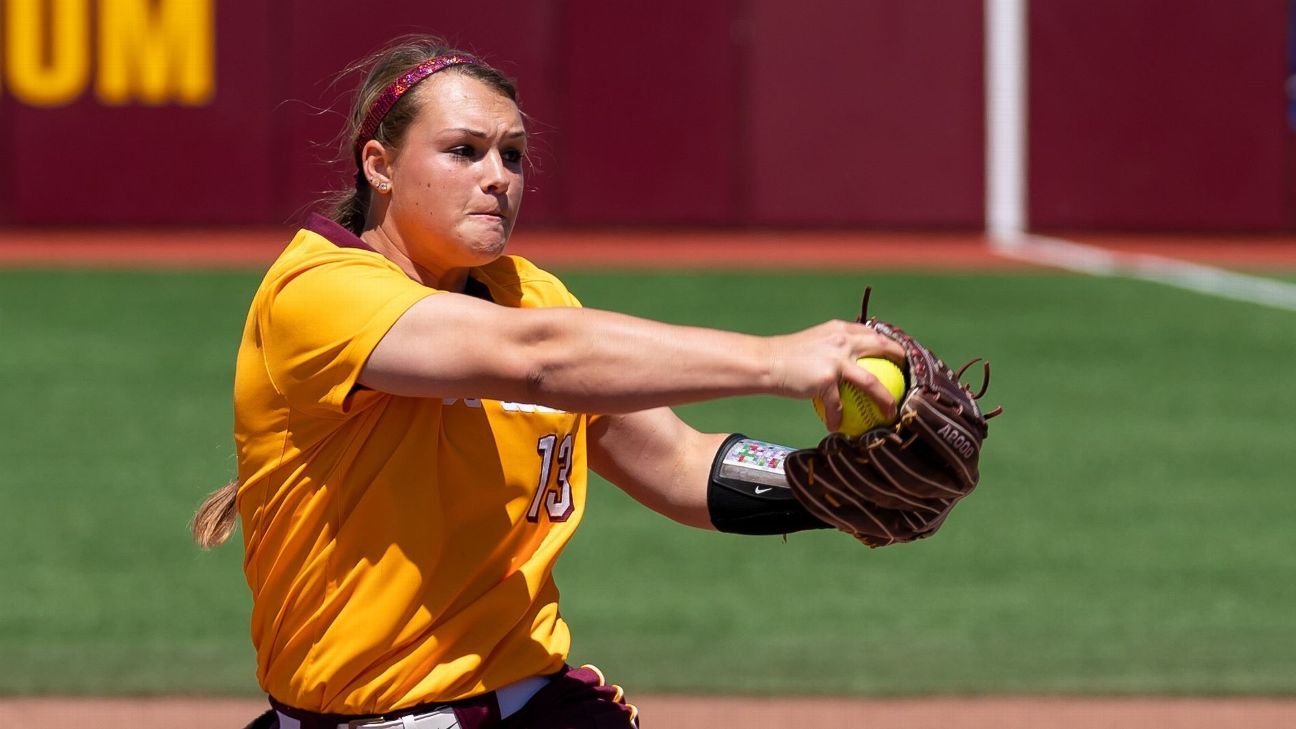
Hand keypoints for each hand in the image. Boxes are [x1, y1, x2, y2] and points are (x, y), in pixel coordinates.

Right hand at [766, 320, 905, 430]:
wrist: (766, 362)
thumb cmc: (786, 356)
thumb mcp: (814, 343)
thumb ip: (832, 347)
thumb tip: (846, 362)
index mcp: (840, 329)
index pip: (871, 332)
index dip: (888, 342)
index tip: (895, 354)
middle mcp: (842, 340)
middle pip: (881, 348)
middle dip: (899, 359)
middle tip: (906, 376)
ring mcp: (836, 360)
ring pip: (871, 382)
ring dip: (885, 399)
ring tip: (890, 413)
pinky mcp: (826, 379)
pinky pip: (838, 404)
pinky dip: (836, 416)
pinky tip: (835, 426)